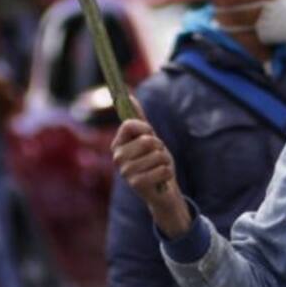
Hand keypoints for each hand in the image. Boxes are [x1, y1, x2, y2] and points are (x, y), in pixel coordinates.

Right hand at [111, 116, 189, 238]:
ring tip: (159, 167)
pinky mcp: (136, 185)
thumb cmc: (154, 160)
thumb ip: (139, 119)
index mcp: (118, 144)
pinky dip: (168, 173)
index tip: (149, 135)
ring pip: (157, 155)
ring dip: (165, 160)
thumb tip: (129, 96)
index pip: (129, 125)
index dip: (145, 128)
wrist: (161, 189)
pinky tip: (162, 178)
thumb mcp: (149, 138)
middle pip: (147, 140)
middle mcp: (117, 157)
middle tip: (156, 156)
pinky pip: (162, 170)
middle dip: (159, 147)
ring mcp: (125, 172)